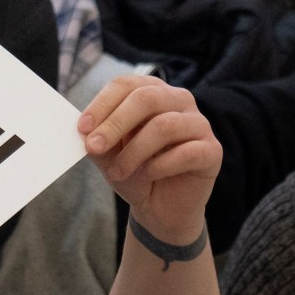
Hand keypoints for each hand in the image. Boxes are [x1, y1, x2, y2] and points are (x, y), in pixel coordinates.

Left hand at [78, 75, 219, 240]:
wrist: (161, 208)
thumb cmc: (136, 173)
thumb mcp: (110, 156)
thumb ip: (99, 140)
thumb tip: (85, 131)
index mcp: (152, 92)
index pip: (126, 85)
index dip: (102, 104)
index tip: (82, 127)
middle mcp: (179, 101)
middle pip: (146, 98)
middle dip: (115, 123)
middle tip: (94, 146)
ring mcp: (199, 124)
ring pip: (164, 126)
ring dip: (134, 152)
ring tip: (117, 173)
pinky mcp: (212, 150)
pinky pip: (186, 153)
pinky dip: (160, 166)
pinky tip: (149, 176)